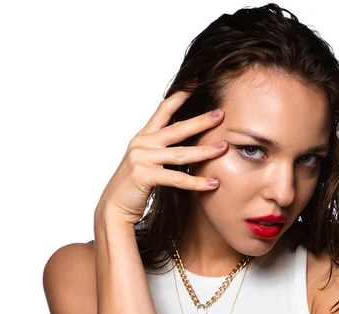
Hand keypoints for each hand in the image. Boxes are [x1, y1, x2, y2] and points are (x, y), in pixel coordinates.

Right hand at [95, 90, 227, 225]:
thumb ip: (163, 149)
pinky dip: (197, 183)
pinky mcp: (144, 175)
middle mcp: (142, 143)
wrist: (114, 206)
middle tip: (221, 113)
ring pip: (181, 154)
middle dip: (201, 121)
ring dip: (205, 151)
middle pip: (177, 129)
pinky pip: (176, 179)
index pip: (163, 110)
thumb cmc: (134, 185)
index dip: (180, 96)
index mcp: (144, 137)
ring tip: (224, 147)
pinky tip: (213, 183)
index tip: (196, 83)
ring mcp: (141, 159)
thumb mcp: (147, 161)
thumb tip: (188, 142)